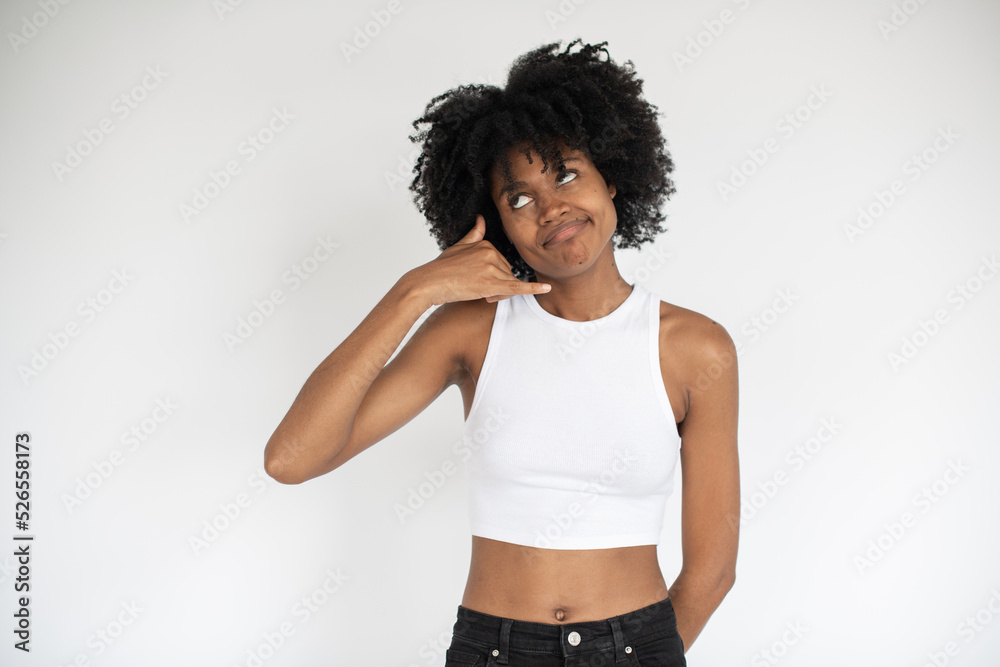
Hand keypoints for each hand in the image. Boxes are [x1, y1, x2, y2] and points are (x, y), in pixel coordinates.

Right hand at [407, 214, 550, 306]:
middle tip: (477, 289)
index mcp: (486, 244)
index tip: (477, 281)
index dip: (493, 275)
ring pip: (508, 285)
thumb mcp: (459, 247)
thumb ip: (474, 234)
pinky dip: (532, 288)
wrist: (428, 283)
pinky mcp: (491, 284)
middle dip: (497, 285)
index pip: (501, 263)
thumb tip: (481, 218)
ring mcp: (491, 269)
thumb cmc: (441, 268)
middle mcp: (491, 254)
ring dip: (498, 293)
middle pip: (506, 274)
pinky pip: (516, 287)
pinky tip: (546, 288)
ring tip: (478, 293)